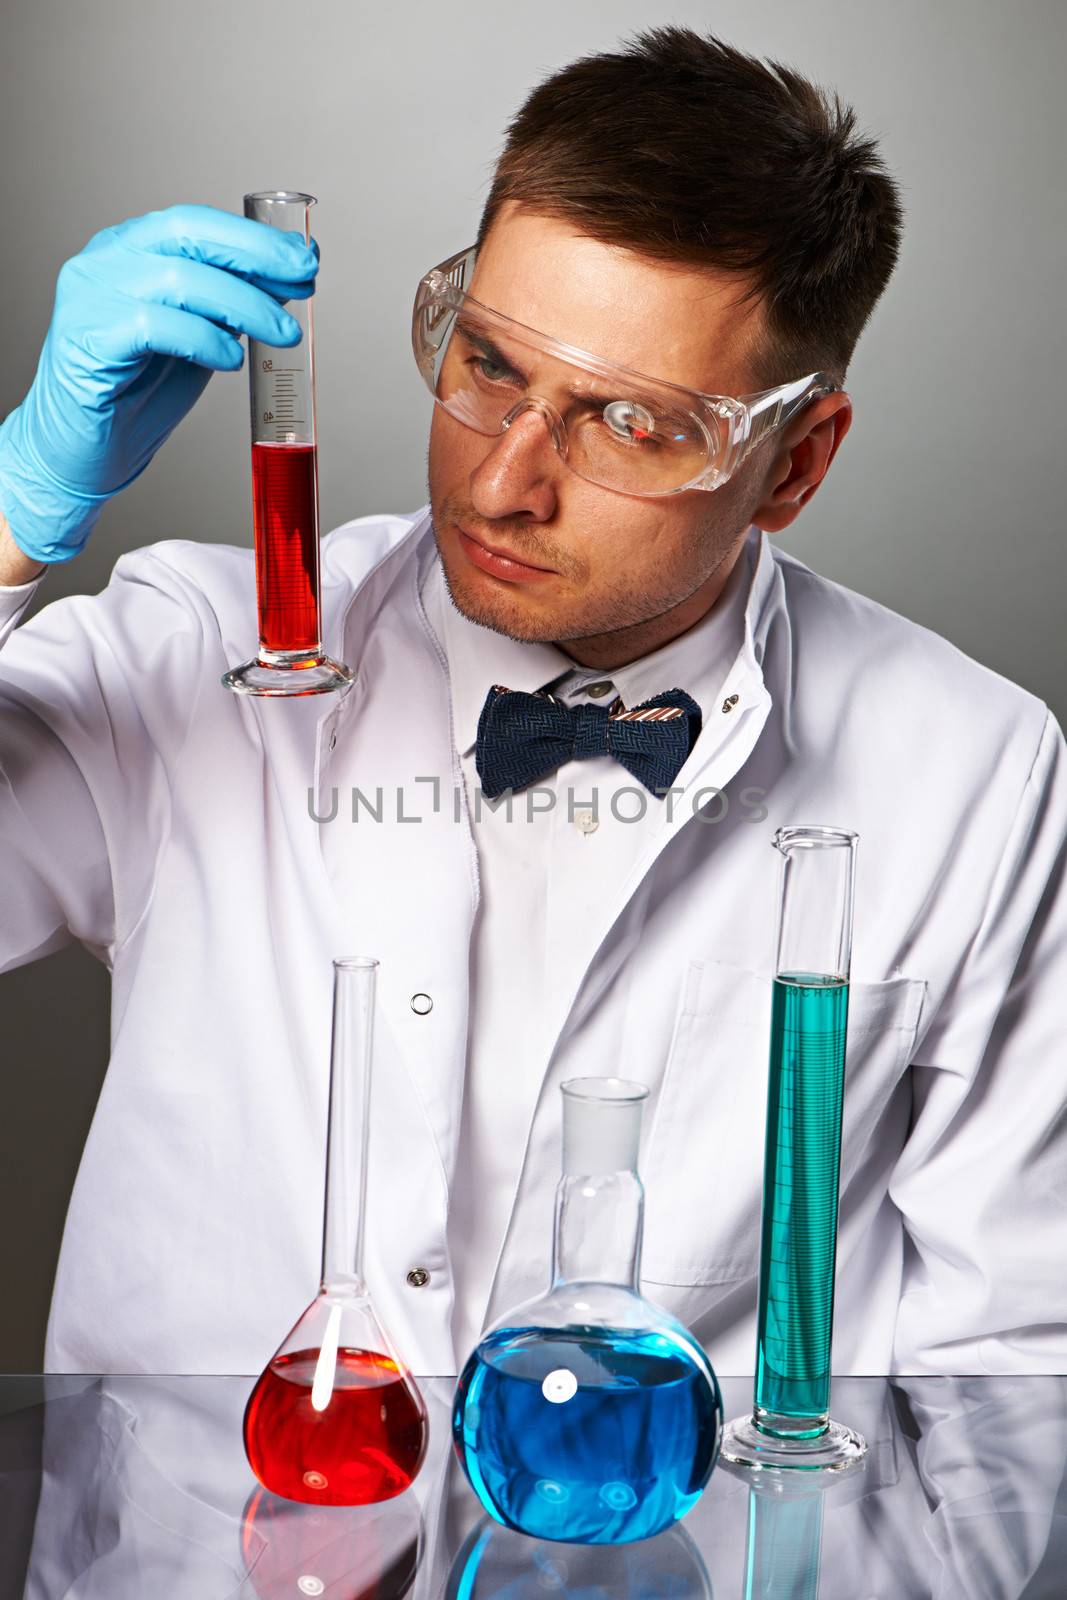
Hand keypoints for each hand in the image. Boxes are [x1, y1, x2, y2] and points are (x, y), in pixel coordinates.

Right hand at [0, 204, 318, 563]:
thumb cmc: (138, 393)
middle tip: (304, 280)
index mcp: (132, 249)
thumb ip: (233, 304)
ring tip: (281, 334)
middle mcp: (106, 261)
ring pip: (179, 279)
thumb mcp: (200, 336)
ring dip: (244, 305)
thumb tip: (289, 278)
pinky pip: (155, 327)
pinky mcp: (87, 339)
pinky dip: (204, 341)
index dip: (256, 238)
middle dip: (256, 255)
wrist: (85, 450)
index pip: (197, 224)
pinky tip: (231, 359)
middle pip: (188, 235)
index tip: (305, 258)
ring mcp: (91, 295)